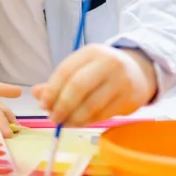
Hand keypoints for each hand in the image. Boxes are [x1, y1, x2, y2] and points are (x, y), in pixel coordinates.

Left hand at [35, 46, 156, 125]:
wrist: (139, 72)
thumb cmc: (101, 71)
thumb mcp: (81, 69)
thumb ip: (58, 81)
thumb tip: (36, 93)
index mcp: (91, 52)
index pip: (65, 71)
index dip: (52, 90)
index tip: (43, 104)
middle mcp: (108, 63)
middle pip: (78, 87)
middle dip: (61, 106)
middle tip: (53, 118)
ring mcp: (121, 81)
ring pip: (91, 104)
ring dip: (74, 118)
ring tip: (64, 123)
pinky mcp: (130, 99)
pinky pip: (103, 114)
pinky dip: (87, 121)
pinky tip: (79, 123)